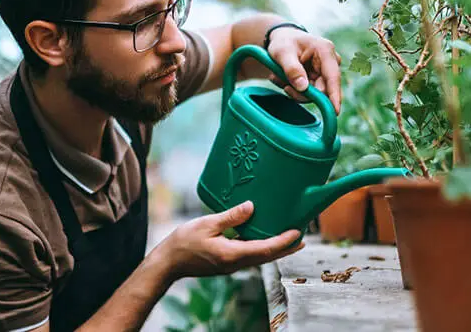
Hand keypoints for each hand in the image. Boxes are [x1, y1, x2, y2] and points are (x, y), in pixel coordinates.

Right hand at [152, 201, 303, 279]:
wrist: (168, 262)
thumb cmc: (183, 242)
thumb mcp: (207, 224)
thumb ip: (231, 216)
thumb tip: (251, 207)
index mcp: (232, 254)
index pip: (265, 249)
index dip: (283, 242)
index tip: (297, 233)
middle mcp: (235, 263)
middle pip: (267, 256)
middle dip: (286, 248)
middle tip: (301, 238)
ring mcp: (231, 265)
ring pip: (259, 257)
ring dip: (275, 249)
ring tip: (288, 238)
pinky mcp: (226, 262)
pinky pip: (249, 255)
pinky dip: (261, 248)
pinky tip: (262, 239)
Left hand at [266, 29, 342, 113]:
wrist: (282, 39)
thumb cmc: (283, 42)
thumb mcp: (282, 52)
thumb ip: (291, 69)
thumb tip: (303, 88)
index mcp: (325, 50)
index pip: (333, 77)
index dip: (335, 95)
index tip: (335, 112)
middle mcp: (330, 62)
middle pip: (323, 89)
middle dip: (301, 92)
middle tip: (284, 86)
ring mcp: (325, 72)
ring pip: (315, 93)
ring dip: (295, 90)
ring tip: (279, 77)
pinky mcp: (319, 79)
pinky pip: (309, 93)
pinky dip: (294, 89)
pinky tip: (283, 79)